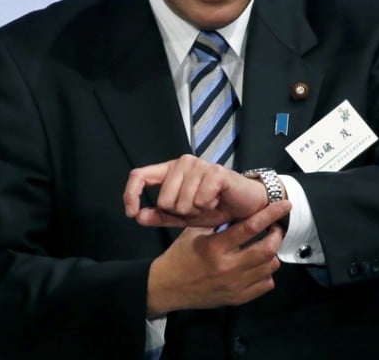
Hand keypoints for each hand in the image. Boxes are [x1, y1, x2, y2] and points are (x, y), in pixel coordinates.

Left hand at [124, 154, 272, 227]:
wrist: (247, 205)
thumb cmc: (214, 207)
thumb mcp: (183, 216)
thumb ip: (160, 216)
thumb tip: (137, 216)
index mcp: (169, 170)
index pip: (139, 175)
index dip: (131, 194)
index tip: (131, 213)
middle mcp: (182, 162)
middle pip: (164, 199)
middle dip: (179, 213)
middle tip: (197, 207)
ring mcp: (198, 165)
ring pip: (181, 202)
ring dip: (196, 211)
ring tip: (209, 203)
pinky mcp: (215, 172)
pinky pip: (200, 200)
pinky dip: (209, 207)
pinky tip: (218, 200)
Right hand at [146, 199, 291, 315]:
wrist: (166, 287)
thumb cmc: (179, 256)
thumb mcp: (192, 234)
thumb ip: (215, 224)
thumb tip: (238, 213)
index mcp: (214, 247)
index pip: (249, 228)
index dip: (269, 214)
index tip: (283, 205)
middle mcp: (228, 267)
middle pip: (266, 249)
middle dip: (276, 236)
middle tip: (275, 229)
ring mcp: (234, 285)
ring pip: (269, 268)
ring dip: (272, 254)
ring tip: (266, 246)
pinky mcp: (237, 298)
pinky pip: (265, 285)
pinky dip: (266, 273)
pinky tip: (258, 266)